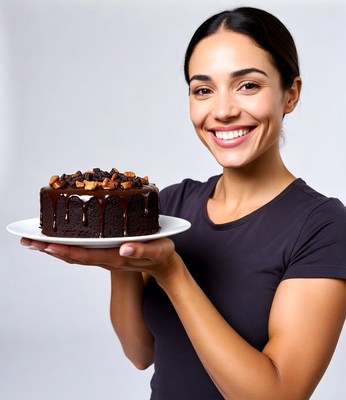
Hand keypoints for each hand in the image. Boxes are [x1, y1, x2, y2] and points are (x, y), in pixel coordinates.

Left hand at [20, 237, 179, 279]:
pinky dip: (67, 246)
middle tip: (28, 241)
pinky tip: (59, 240)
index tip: (46, 245)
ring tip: (35, 240)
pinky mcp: (106, 253)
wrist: (164, 266)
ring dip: (54, 248)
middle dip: (50, 249)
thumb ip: (142, 249)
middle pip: (73, 256)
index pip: (86, 255)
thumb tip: (124, 248)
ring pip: (75, 254)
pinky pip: (82, 251)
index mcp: (116, 257)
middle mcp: (106, 259)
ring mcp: (105, 257)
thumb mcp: (157, 251)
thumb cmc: (162, 256)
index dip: (65, 250)